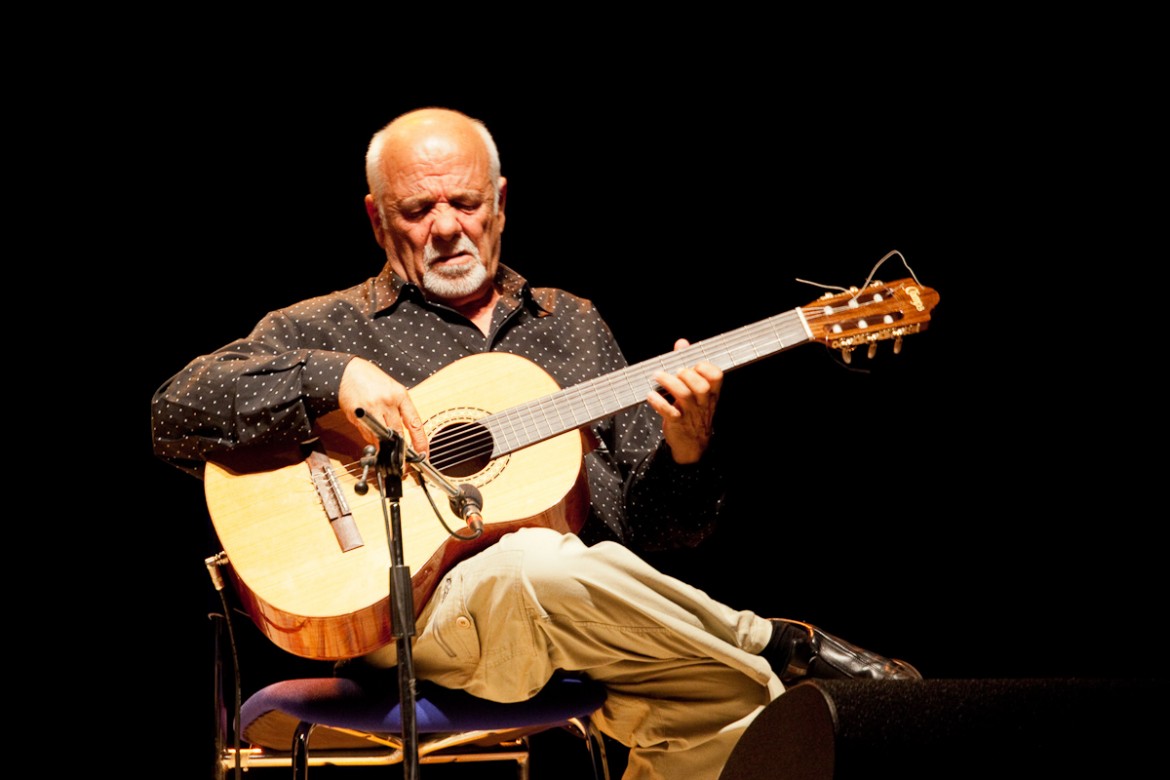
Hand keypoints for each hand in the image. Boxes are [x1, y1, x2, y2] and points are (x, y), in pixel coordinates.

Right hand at [337, 357, 428, 456]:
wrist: (347, 372)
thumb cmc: (372, 380)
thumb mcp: (393, 390)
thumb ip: (400, 410)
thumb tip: (405, 435)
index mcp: (400, 395)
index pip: (415, 423)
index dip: (420, 441)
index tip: (423, 454)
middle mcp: (387, 403)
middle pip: (397, 434)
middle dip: (399, 449)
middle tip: (402, 461)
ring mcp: (371, 410)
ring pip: (381, 438)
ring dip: (383, 444)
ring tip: (382, 440)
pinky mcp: (357, 416)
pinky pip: (367, 435)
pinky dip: (371, 437)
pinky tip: (370, 429)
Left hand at [647, 339, 722, 463]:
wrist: (693, 445)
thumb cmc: (693, 413)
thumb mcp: (695, 391)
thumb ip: (688, 365)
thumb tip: (682, 343)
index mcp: (710, 394)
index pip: (717, 376)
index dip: (705, 367)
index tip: (694, 364)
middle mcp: (703, 403)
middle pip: (700, 385)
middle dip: (685, 374)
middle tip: (673, 371)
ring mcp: (691, 414)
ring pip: (684, 396)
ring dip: (669, 383)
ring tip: (657, 376)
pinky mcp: (677, 423)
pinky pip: (669, 412)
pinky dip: (658, 402)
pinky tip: (650, 395)